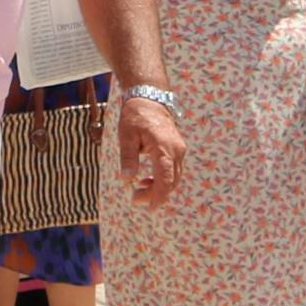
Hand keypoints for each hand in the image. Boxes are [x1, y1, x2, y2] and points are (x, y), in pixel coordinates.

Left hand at [117, 92, 185, 208]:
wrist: (149, 98)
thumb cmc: (135, 116)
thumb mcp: (126, 136)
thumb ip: (128, 158)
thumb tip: (126, 179)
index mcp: (163, 148)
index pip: (165, 179)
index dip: (158, 196)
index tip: (150, 208)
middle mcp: (176, 150)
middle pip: (171, 181)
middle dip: (156, 194)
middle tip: (136, 199)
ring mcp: (179, 149)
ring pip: (174, 177)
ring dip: (159, 187)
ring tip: (139, 190)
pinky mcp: (178, 149)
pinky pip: (174, 169)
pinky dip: (163, 179)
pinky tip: (147, 180)